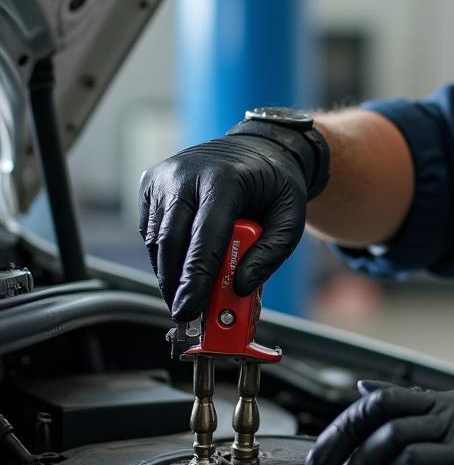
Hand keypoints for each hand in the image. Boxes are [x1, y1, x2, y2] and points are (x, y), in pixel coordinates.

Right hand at [138, 131, 308, 321]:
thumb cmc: (275, 184)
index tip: (189, 310)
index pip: (204, 236)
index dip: (195, 278)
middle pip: (172, 242)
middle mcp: (186, 174)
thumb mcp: (291, 217)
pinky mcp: (151, 183)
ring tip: (187, 297)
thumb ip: (271, 253)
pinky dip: (165, 255)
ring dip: (169, 273)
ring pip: (157, 240)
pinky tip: (183, 267)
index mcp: (223, 179)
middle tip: (186, 316)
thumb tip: (239, 287)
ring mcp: (164, 177)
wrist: (259, 147)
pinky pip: (151, 230)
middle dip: (176, 285)